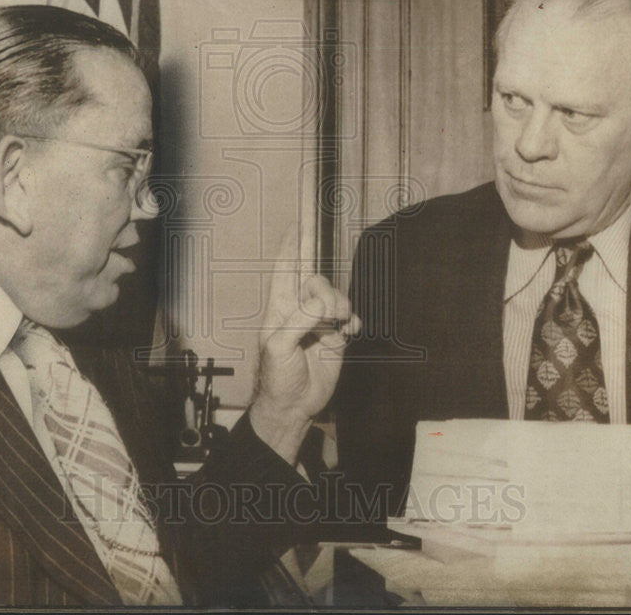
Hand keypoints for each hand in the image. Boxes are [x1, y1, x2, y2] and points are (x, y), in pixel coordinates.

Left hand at [249, 223, 360, 463]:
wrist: (295, 406)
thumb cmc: (277, 378)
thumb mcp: (279, 347)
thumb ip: (299, 320)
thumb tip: (321, 304)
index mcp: (280, 307)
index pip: (285, 270)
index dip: (291, 247)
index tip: (298, 224)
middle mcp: (299, 309)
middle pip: (316, 280)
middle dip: (326, 291)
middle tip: (330, 315)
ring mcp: (318, 321)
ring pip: (335, 296)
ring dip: (341, 306)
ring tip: (340, 325)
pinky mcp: (335, 335)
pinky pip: (349, 314)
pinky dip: (353, 319)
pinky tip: (350, 329)